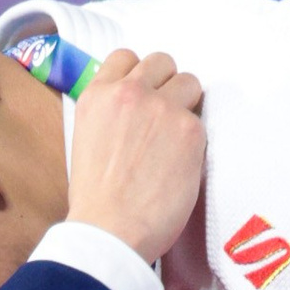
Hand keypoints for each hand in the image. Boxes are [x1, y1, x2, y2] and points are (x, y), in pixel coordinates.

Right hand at [65, 46, 205, 266]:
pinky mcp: (191, 130)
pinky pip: (203, 122)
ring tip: (177, 138)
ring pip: (190, 83)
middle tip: (165, 117)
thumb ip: (110, 116)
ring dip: (187, 104)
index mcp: (97, 95)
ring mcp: (162, 108)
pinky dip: (195, 141)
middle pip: (162, 62)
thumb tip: (134, 114)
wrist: (110, 231)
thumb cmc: (96, 201)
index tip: (144, 95)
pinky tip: (181, 165)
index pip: (126, 57)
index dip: (139, 76)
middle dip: (167, 84)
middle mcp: (129, 92)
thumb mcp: (86, 141)